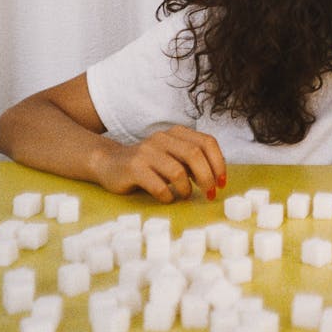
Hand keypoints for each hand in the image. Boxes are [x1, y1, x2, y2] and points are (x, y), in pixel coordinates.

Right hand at [97, 125, 226, 203]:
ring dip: (186, 189)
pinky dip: (167, 196)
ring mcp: (147, 151)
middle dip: (207, 178)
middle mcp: (162, 138)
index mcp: (176, 133)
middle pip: (195, 155)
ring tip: (184, 196)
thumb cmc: (148, 164)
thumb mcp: (172, 157)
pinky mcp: (133, 167)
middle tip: (210, 194)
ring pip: (178, 171)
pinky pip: (159, 186)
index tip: (222, 182)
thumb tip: (217, 177)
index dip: (219, 163)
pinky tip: (167, 198)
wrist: (109, 163)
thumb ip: (192, 161)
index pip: (207, 142)